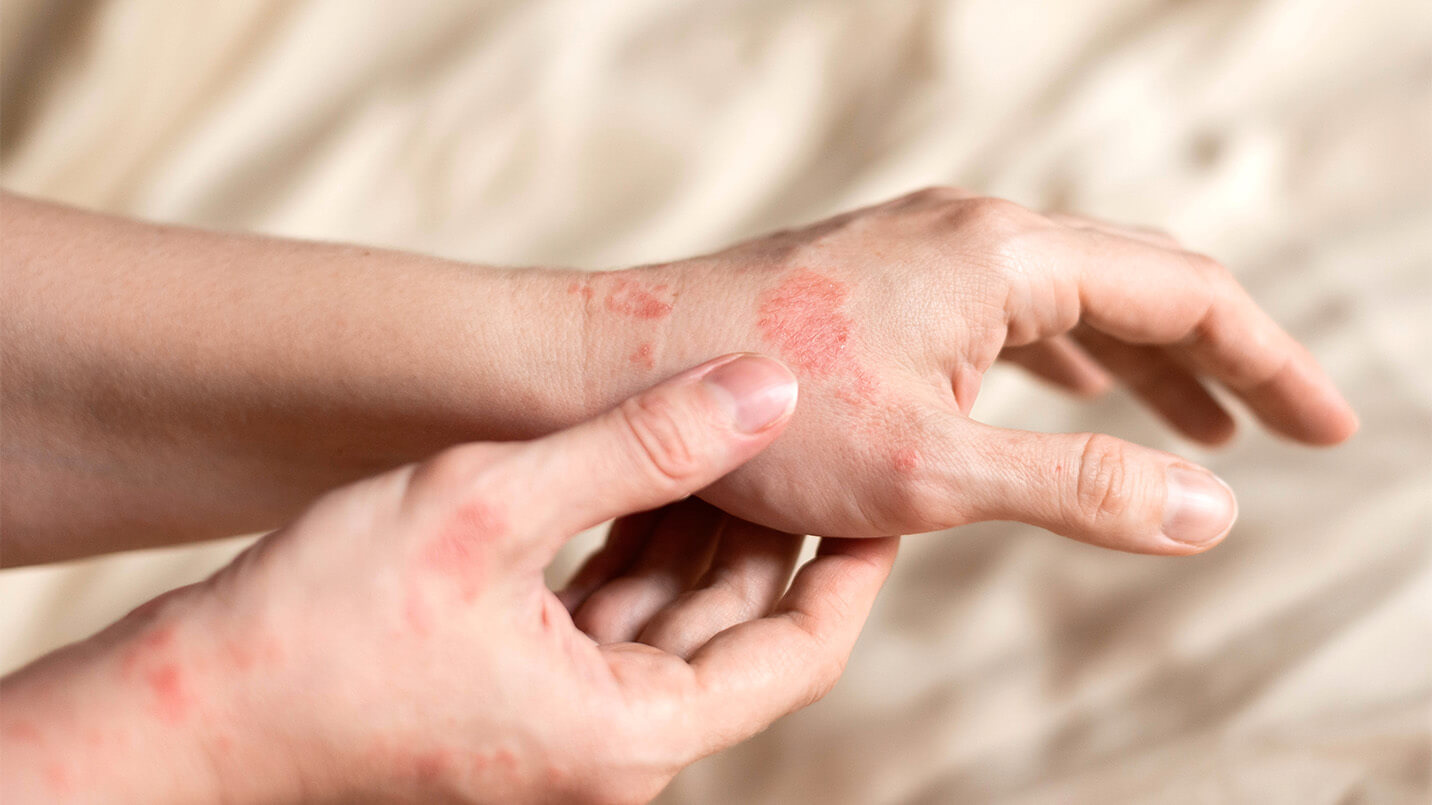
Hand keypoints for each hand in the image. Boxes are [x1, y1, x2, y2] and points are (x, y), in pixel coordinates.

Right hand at [1, 355, 896, 803]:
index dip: (850, 564)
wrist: (189, 710)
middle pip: (734, 631)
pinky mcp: (521, 706)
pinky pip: (609, 628)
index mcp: (630, 734)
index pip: (795, 649)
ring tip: (721, 430)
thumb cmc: (319, 622)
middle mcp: (612, 750)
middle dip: (765, 529)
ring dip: (694, 533)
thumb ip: (636, 448)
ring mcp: (564, 734)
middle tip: (796, 426)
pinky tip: (634, 481)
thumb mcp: (491, 508)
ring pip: (670, 624)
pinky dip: (629, 558)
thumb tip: (767, 391)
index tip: (882, 485)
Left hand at [577, 188, 1357, 553]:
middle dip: (1215, 361)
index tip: (1327, 431)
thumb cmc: (761, 413)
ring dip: (1136, 363)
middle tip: (1282, 432)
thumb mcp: (933, 469)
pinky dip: (1057, 360)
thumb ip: (1079, 490)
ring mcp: (922, 249)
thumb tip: (1214, 511)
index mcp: (1005, 255)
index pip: (1185, 293)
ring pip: (1067, 299)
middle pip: (1136, 284)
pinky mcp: (881, 281)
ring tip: (1193, 429)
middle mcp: (971, 230)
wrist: (621, 365)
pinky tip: (1066, 397)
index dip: (1267, 366)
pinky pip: (1004, 312)